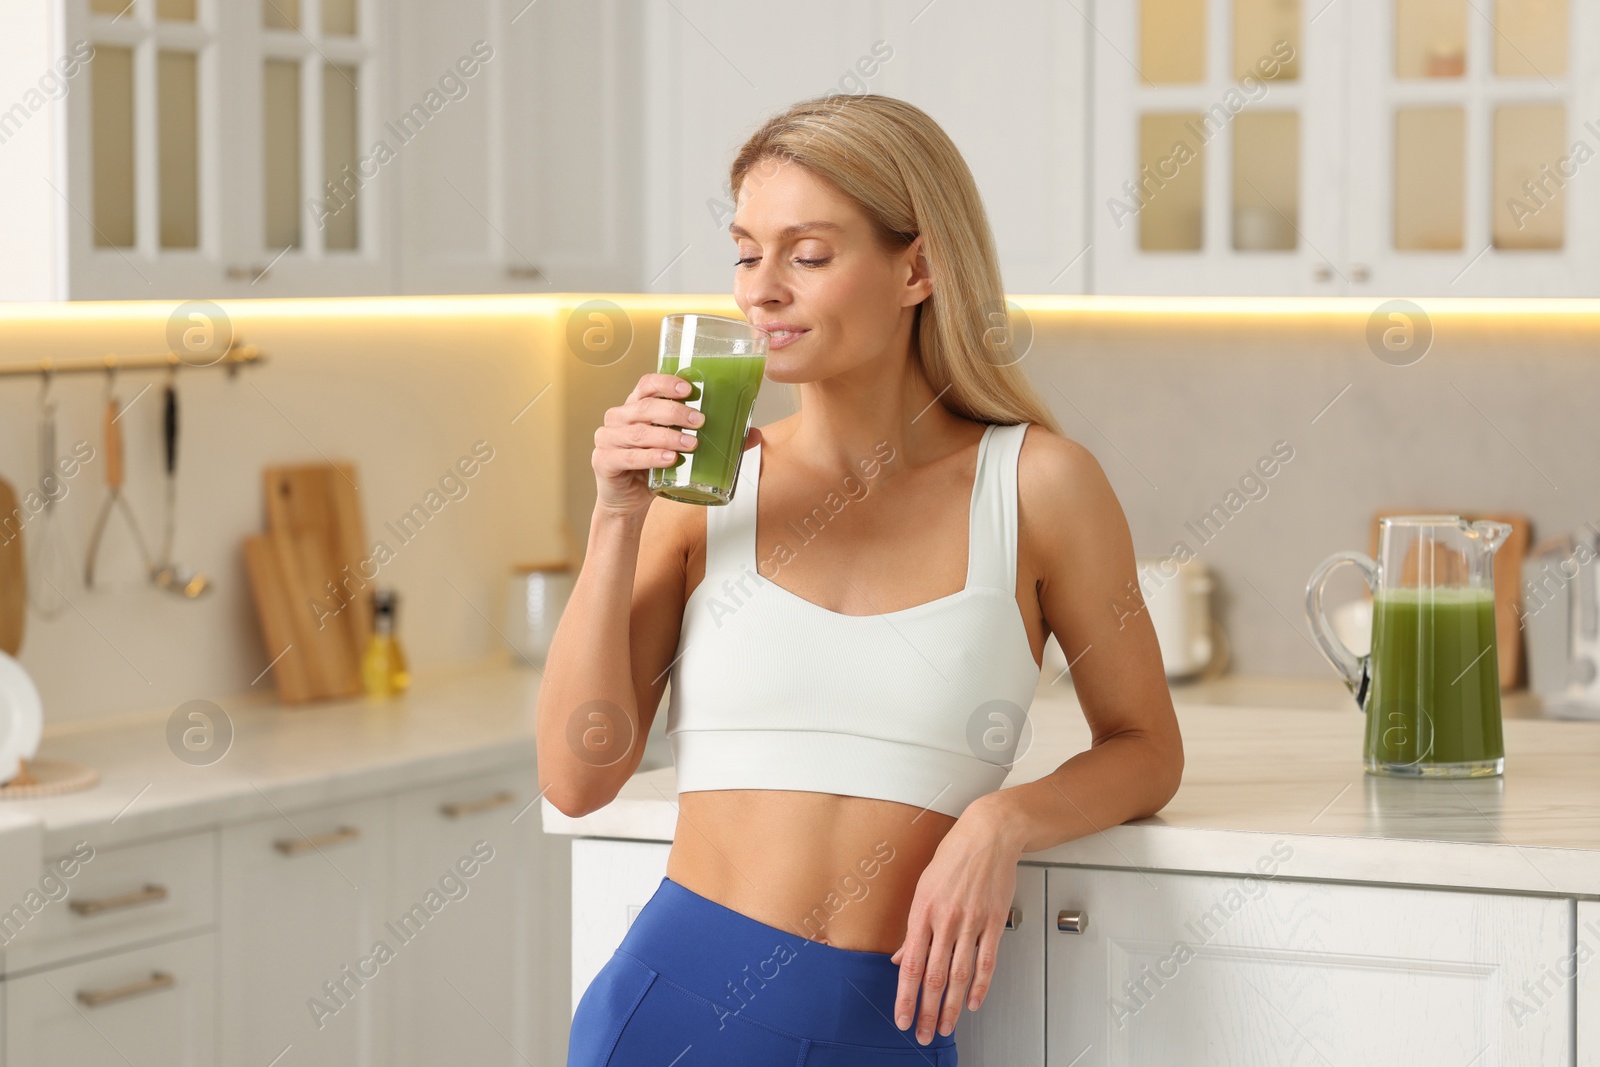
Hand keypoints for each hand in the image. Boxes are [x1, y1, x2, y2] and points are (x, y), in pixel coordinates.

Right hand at [592, 372, 760, 518]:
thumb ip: (716, 440)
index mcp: (636, 405)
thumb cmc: (656, 467)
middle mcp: (618, 417)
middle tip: (700, 421)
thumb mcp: (684, 450)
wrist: (629, 501)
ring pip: (637, 432)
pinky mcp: (604, 461)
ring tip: (691, 444)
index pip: (647, 384)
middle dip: (675, 412)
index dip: (666, 383)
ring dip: (667, 436)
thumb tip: (755, 434)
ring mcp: (607, 439)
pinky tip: (669, 460)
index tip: (690, 390)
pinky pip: (628, 456)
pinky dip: (650, 457)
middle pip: (644, 407)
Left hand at [889, 800, 1021, 1043]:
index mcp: (922, 911)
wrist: (989, 835)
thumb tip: (902, 958)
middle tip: (923, 1034)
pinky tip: (973, 1003)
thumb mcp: (923, 887)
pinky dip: (980, 985)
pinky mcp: (994, 921)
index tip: (902, 1018)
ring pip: (959, 974)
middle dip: (927, 1010)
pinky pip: (987, 960)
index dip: (906, 996)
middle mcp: (945, 919)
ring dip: (952, 1007)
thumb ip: (914, 928)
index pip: (911, 965)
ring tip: (946, 1027)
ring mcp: (971, 922)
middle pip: (935, 976)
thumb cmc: (954, 856)